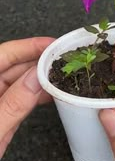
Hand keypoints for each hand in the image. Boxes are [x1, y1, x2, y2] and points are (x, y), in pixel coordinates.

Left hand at [0, 37, 53, 157]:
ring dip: (41, 78)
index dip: (27, 46)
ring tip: (62, 74)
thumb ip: (12, 105)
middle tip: (62, 58)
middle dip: (38, 60)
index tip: (50, 44)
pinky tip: (52, 93)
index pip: (2, 55)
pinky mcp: (2, 116)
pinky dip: (37, 95)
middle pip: (13, 66)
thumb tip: (35, 78)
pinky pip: (21, 99)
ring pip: (20, 82)